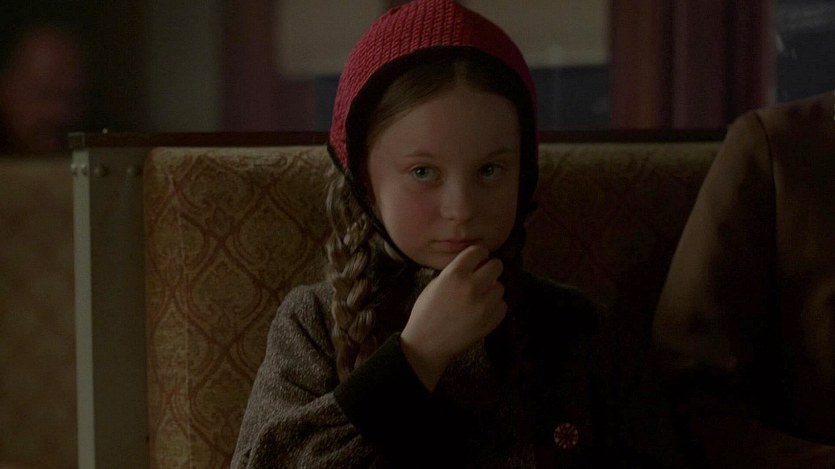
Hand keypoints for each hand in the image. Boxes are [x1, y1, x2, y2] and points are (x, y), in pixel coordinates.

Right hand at [400, 245, 505, 389]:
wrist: (427, 343)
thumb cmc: (426, 312)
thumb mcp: (435, 284)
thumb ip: (455, 272)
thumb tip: (475, 264)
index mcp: (454, 275)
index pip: (478, 252)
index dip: (480, 253)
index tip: (481, 257)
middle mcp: (471, 287)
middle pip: (496, 266)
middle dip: (491, 268)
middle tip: (486, 274)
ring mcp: (483, 305)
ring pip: (500, 287)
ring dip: (492, 289)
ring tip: (482, 296)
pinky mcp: (491, 321)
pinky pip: (502, 306)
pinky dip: (495, 306)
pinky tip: (483, 310)